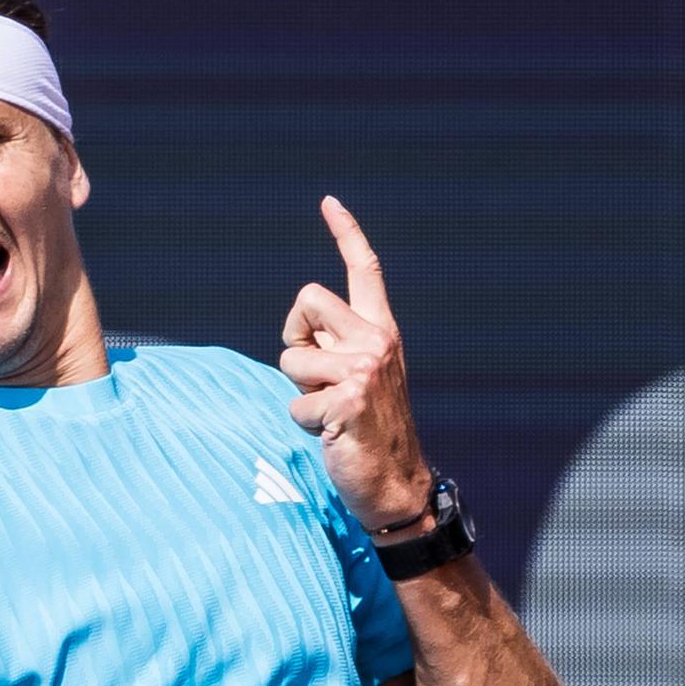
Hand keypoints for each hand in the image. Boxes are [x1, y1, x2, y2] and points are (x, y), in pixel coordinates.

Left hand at [280, 196, 434, 534]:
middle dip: (293, 338)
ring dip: (298, 392)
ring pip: (291, 358)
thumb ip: (333, 348)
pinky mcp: (350, 399)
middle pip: (305, 301)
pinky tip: (333, 435)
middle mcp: (377, 340)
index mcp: (381, 330)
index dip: (346, 233)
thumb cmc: (364, 431)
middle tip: (314, 378)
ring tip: (329, 413)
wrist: (393, 483)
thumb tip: (300, 333)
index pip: (366, 270)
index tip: (328, 202)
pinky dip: (304, 426)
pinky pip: (295, 405)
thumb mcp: (354, 378)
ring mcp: (366, 368)